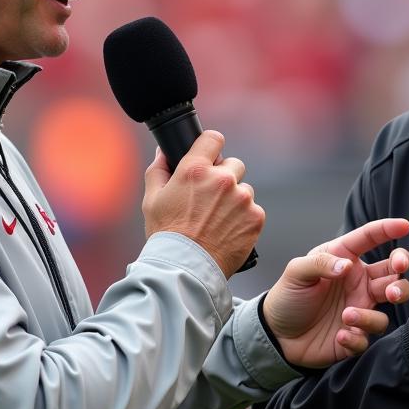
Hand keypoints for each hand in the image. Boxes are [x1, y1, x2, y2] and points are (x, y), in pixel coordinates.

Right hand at [142, 130, 263, 277]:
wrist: (186, 269)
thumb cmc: (166, 234)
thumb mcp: (152, 199)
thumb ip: (159, 169)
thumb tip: (163, 151)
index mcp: (196, 170)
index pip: (214, 139)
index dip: (211, 146)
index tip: (210, 157)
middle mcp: (222, 180)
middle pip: (234, 164)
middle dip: (224, 177)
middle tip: (211, 199)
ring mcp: (242, 199)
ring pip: (244, 190)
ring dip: (235, 200)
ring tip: (218, 221)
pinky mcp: (255, 217)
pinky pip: (253, 210)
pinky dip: (244, 219)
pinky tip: (228, 231)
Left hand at [262, 218, 408, 367]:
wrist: (276, 335)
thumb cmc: (288, 297)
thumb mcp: (296, 272)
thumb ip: (319, 264)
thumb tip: (347, 266)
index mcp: (345, 260)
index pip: (369, 239)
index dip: (387, 230)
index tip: (404, 226)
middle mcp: (358, 283)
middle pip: (393, 275)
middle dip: (400, 279)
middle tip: (392, 289)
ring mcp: (359, 309)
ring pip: (386, 310)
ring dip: (370, 315)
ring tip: (347, 315)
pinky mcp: (355, 335)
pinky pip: (368, 337)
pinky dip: (357, 337)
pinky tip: (340, 335)